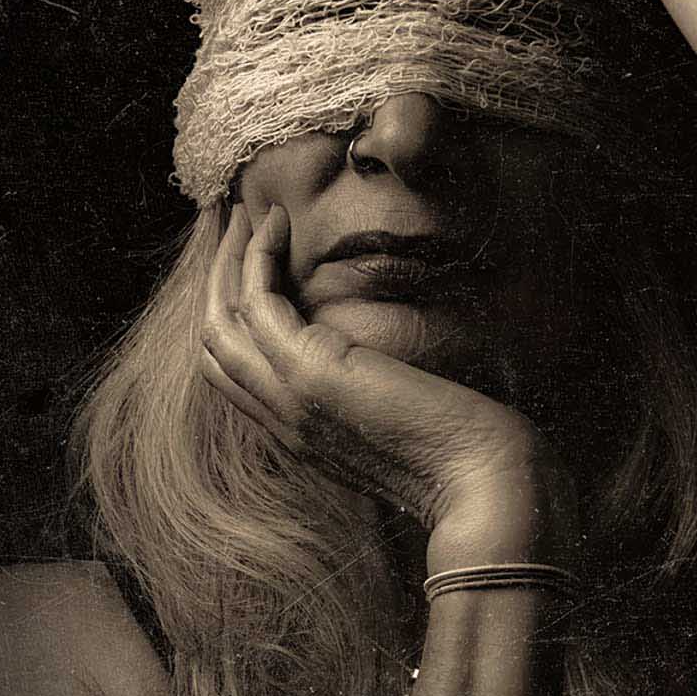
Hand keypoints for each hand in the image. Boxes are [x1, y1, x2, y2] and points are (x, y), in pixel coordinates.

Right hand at [199, 205, 577, 551]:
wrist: (482, 482)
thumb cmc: (465, 452)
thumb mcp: (401, 421)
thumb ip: (373, 394)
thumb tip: (379, 361)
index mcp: (303, 436)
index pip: (237, 376)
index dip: (232, 317)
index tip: (247, 268)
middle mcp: (284, 424)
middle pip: (214, 347)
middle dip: (214, 281)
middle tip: (227, 226)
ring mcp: (289, 401)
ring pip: (220, 323)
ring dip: (226, 259)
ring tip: (240, 213)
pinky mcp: (309, 374)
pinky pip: (257, 303)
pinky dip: (258, 257)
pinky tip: (277, 225)